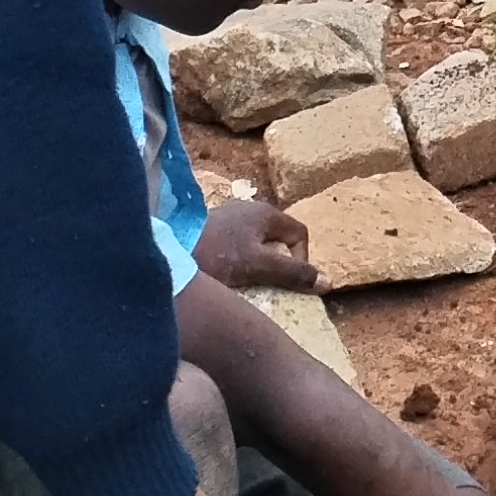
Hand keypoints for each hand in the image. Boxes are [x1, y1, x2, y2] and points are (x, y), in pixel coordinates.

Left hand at [194, 197, 316, 291]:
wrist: (167, 251)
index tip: (289, 281)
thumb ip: (293, 273)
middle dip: (279, 263)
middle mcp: (249, 210)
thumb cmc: (216, 254)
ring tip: (248, 284)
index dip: (302, 258)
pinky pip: (238, 247)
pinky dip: (240, 263)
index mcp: (266, 213)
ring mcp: (229, 220)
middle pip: (278, 238)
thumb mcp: (259, 265)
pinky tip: (228, 278)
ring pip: (257, 244)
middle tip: (269, 285)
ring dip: (259, 264)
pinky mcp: (212, 232)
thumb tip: (327, 281)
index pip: (300, 233)